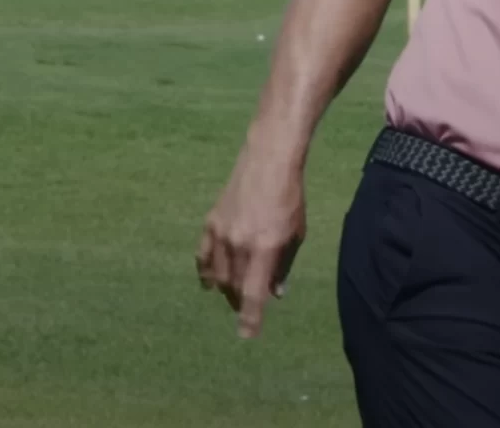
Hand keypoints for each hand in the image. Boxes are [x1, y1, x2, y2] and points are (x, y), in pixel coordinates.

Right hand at [196, 151, 306, 338]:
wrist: (267, 163)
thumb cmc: (289, 199)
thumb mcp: (296, 234)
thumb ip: (284, 265)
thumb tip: (275, 293)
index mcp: (265, 248)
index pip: (254, 293)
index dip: (250, 318)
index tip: (247, 336)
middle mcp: (240, 244)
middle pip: (235, 287)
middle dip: (241, 302)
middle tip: (248, 307)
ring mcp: (221, 234)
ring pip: (218, 276)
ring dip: (226, 289)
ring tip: (234, 294)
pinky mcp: (209, 224)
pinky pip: (203, 258)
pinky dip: (206, 273)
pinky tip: (210, 282)